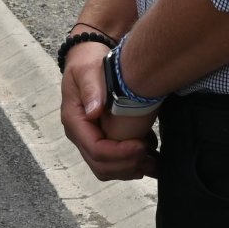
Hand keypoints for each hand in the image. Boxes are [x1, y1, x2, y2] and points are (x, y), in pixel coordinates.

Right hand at [59, 42, 155, 180]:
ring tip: (153, 162)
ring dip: (130, 169)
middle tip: (150, 154)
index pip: (96, 149)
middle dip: (127, 164)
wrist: (87, 58)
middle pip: (100, 165)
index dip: (120, 153)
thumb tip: (94, 111)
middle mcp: (79, 134)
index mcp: (74, 120)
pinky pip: (113, 163)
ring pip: (107, 169)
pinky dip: (131, 165)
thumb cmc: (87, 62)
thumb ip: (91, 88)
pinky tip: (150, 158)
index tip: (142, 145)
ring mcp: (89, 138)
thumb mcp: (87, 69)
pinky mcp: (101, 139)